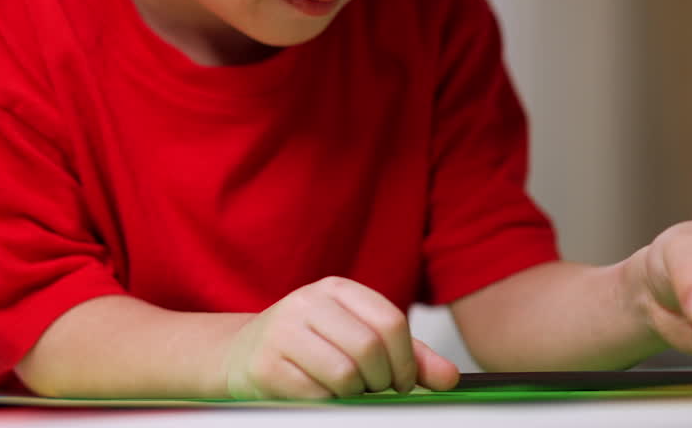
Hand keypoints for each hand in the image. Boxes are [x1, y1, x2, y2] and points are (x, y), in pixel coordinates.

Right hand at [223, 276, 459, 398]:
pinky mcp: (266, 365)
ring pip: (344, 373)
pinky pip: (317, 394)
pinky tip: (318, 392)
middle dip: (381, 381)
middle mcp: (307, 302)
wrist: (242, 354)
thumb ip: (406, 355)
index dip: (407, 360)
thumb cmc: (308, 345)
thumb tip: (449, 377)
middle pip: (369, 348)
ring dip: (354, 393)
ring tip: (345, 389)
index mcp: (336, 289)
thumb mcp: (357, 337)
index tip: (404, 380)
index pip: (390, 321)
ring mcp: (283, 332)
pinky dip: (327, 402)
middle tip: (374, 389)